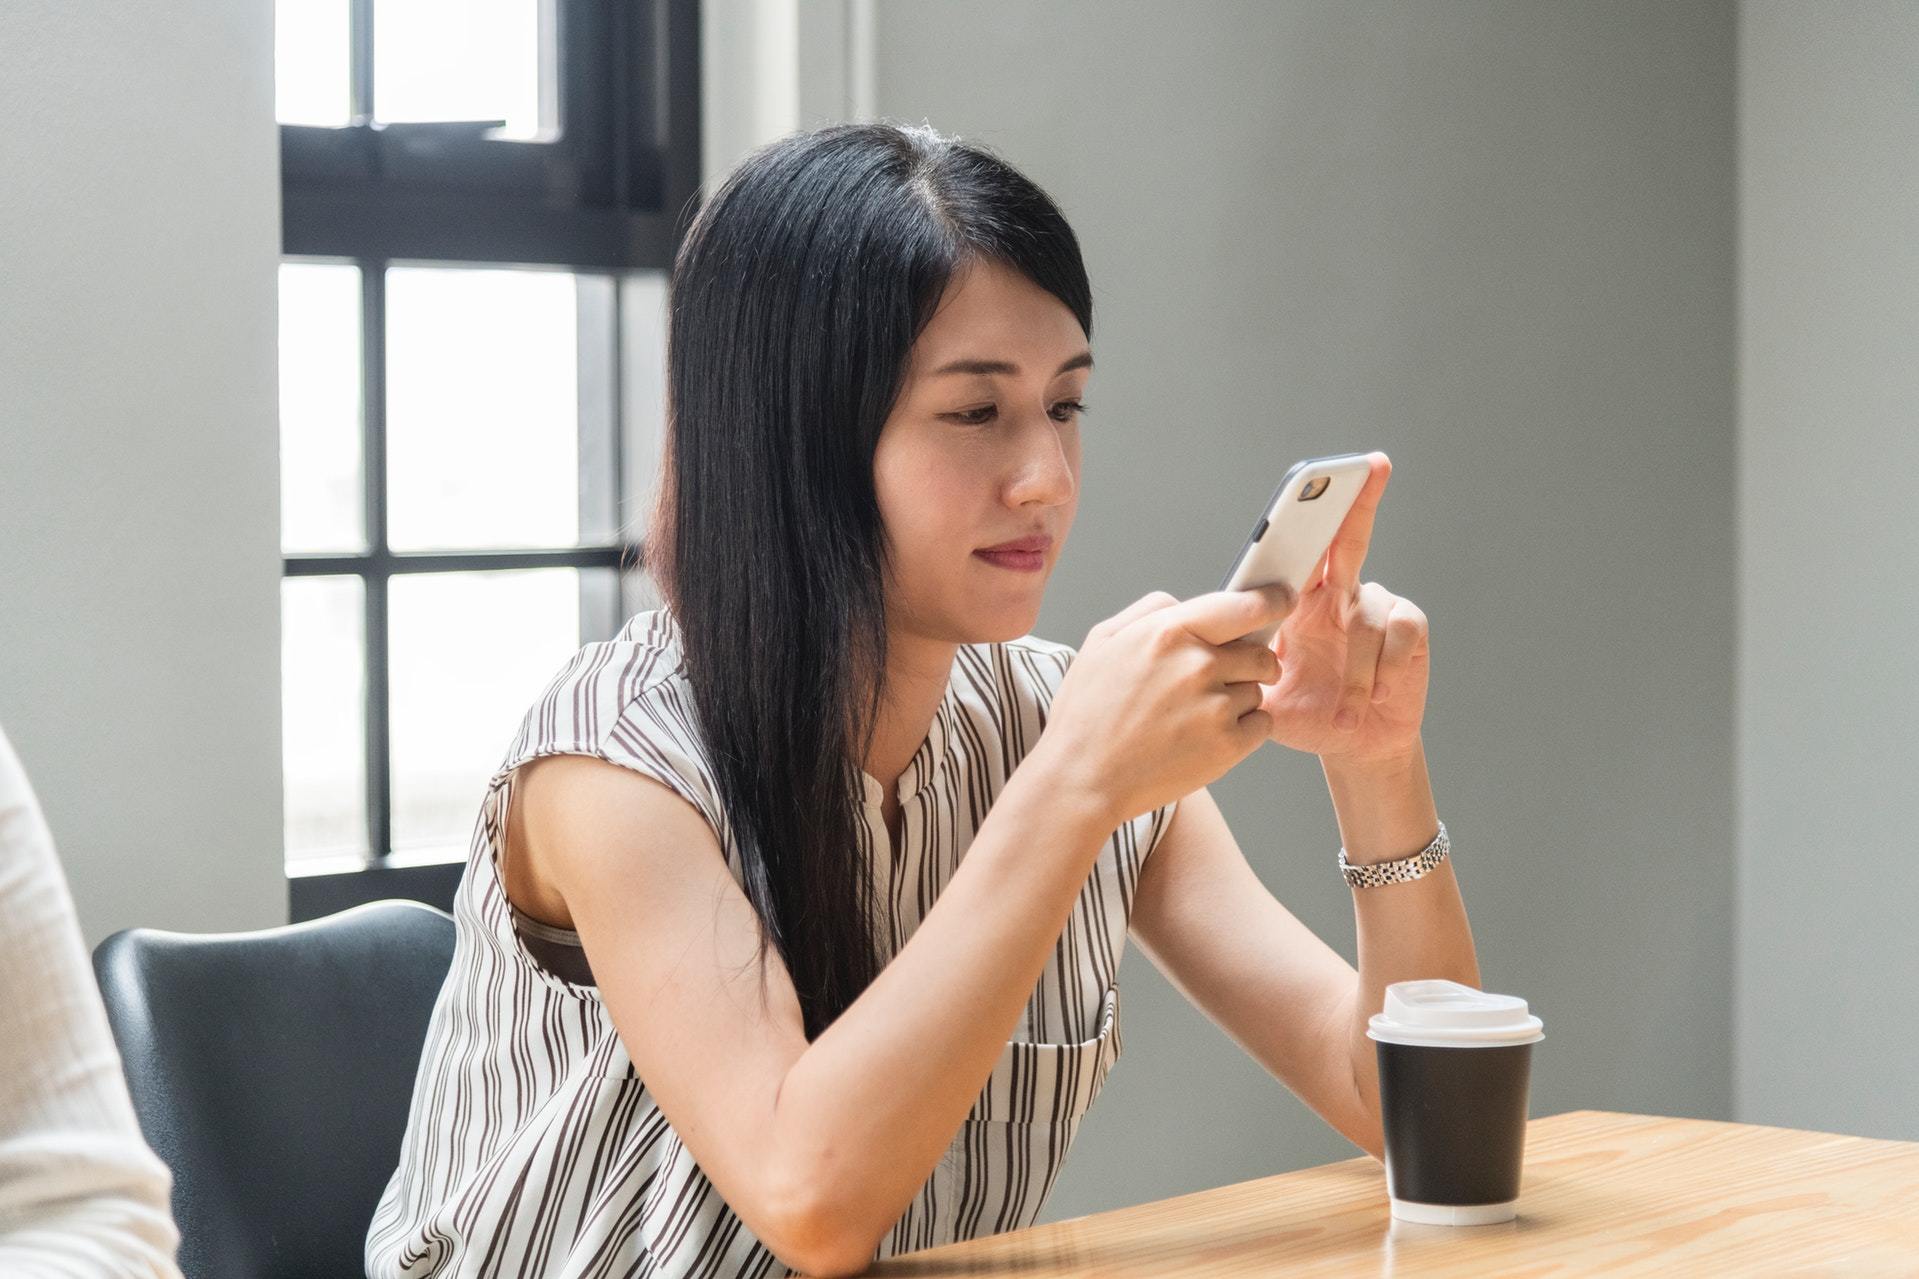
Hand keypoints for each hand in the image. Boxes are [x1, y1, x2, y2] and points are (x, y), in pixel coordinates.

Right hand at [1035, 583, 1296, 824]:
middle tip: (1221, 678)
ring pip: (1258, 689)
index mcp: (1169, 633)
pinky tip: (1205, 735)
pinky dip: (1244, 729)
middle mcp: (1198, 665)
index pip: (1244, 605)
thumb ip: (1149, 612)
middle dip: (1251, 662)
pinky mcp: (1227, 746)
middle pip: (1260, 652)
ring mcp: (1216, 707)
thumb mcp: (1102, 641)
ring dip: (1239, 698)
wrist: (1082, 778)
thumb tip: (1186, 604)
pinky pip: (1261, 724)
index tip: (1281, 600)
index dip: (1271, 601)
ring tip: (1194, 715)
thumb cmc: (1087, 713)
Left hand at [1259, 452, 1429, 765]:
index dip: (1305, 513)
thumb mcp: (1261, 690)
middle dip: (1360, 500)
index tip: (1309, 475)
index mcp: (1300, 602)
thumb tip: (1205, 642)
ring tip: (1346, 710)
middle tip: (1370, 464)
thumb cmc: (1304, 712)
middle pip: (1349, 539)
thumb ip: (1240, 663)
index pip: (1298, 550)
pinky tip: (1376, 695)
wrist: (1353, 747)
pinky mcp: (1408, 629)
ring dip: (1354, 672)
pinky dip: (1382, 671)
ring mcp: (1376, 609)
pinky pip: (1395, 634)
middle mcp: (1340, 596)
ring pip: (1364, 616)